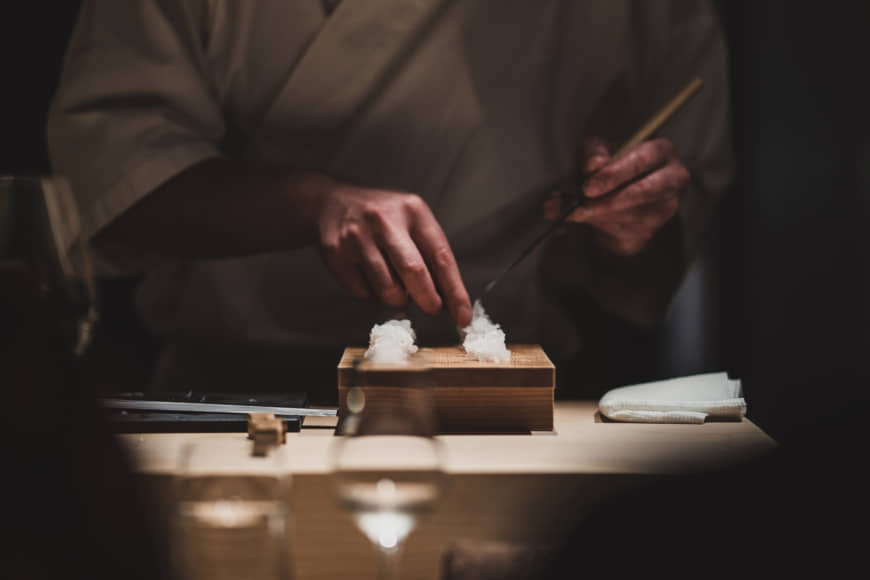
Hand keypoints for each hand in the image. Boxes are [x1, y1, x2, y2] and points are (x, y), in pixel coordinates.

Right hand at [315, 179, 472, 326]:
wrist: (331, 203)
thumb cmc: (381, 217)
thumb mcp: (411, 220)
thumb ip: (430, 253)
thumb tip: (449, 298)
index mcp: (412, 211)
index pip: (440, 256)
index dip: (454, 291)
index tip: (462, 315)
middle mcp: (385, 220)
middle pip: (414, 272)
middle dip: (428, 299)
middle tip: (432, 309)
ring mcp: (358, 236)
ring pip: (387, 288)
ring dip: (398, 298)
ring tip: (396, 286)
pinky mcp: (337, 253)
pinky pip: (363, 292)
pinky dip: (372, 295)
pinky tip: (371, 279)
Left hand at [544, 137, 688, 254]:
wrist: (618, 194)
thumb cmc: (612, 166)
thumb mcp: (599, 152)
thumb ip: (593, 154)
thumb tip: (593, 165)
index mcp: (661, 151)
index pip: (642, 160)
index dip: (614, 174)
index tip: (588, 187)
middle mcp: (673, 179)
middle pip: (644, 191)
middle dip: (609, 201)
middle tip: (582, 206)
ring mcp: (666, 206)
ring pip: (633, 215)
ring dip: (601, 216)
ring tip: (579, 212)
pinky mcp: (654, 228)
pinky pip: (626, 231)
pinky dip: (603, 227)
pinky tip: (591, 218)